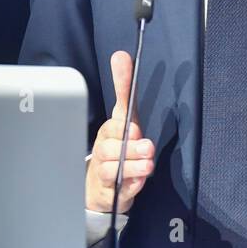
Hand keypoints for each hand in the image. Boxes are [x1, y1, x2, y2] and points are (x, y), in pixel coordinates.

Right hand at [85, 50, 155, 212]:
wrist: (98, 186)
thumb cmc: (116, 147)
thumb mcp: (125, 118)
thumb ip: (124, 89)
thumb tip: (121, 55)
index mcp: (109, 130)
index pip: (114, 119)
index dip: (121, 124)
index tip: (133, 124)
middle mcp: (103, 149)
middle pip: (110, 146)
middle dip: (129, 146)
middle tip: (146, 146)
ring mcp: (104, 171)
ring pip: (112, 168)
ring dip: (131, 165)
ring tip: (148, 165)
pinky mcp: (109, 192)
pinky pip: (118, 190)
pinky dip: (129, 186)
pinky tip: (139, 182)